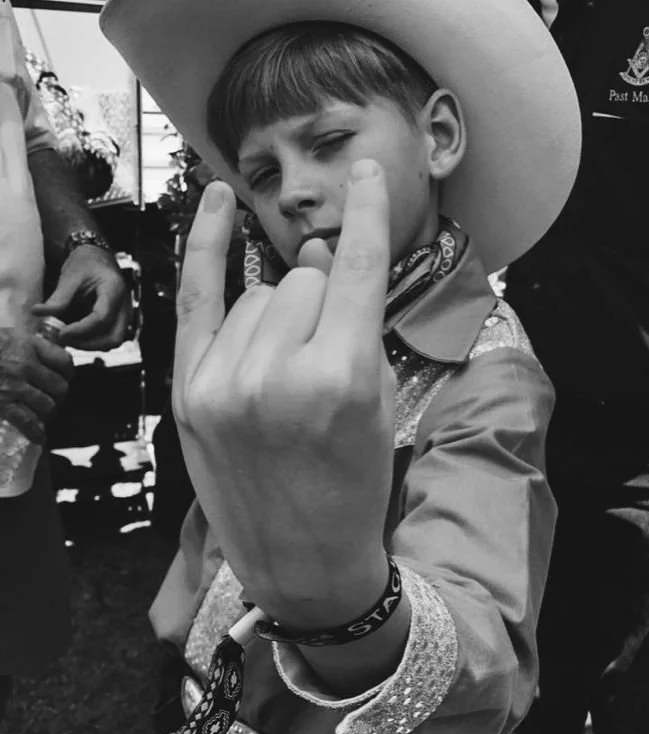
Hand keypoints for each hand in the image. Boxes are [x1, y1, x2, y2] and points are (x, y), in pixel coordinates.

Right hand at [0, 326, 73, 443]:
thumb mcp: (9, 334)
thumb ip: (30, 343)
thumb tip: (50, 351)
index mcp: (29, 345)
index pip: (64, 362)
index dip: (68, 373)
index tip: (64, 377)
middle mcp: (26, 366)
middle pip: (60, 387)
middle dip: (59, 397)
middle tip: (53, 400)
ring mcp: (15, 386)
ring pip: (48, 406)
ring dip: (49, 414)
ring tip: (46, 417)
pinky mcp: (3, 404)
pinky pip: (28, 422)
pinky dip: (36, 432)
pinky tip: (39, 437)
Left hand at [33, 245, 131, 349]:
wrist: (98, 257)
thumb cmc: (87, 263)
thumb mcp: (71, 276)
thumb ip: (59, 297)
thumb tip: (38, 312)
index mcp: (113, 289)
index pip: (101, 318)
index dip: (81, 330)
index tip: (61, 333)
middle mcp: (124, 305)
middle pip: (114, 337)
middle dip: (88, 344)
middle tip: (66, 339)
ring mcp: (124, 314)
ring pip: (113, 341)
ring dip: (91, 345)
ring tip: (69, 338)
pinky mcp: (118, 320)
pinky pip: (109, 338)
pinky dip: (93, 342)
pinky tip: (76, 335)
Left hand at [173, 160, 394, 626]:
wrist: (302, 561)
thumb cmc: (353, 485)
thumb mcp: (375, 403)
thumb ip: (352, 323)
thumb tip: (317, 251)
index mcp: (338, 379)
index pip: (355, 270)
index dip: (369, 214)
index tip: (373, 172)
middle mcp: (276, 373)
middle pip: (307, 282)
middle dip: (324, 304)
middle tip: (327, 357)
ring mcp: (223, 381)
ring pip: (264, 294)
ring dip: (283, 315)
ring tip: (290, 373)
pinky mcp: (188, 391)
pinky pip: (196, 297)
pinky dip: (207, 245)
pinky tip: (217, 200)